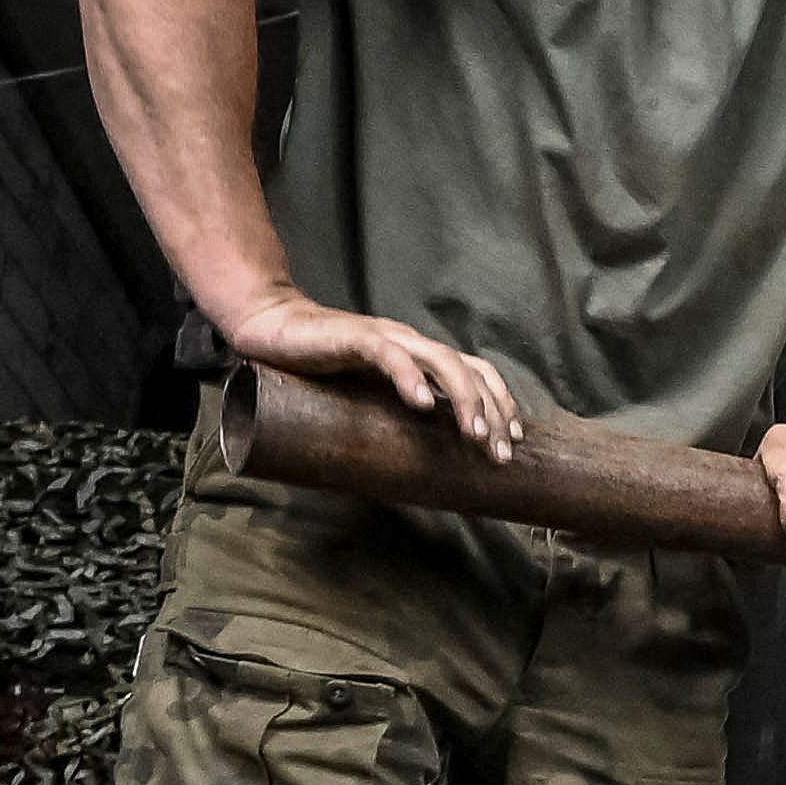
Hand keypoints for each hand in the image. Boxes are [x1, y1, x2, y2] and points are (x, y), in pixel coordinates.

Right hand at [222, 290, 522, 460]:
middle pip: (470, 371)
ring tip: (474, 434)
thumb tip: (421, 455)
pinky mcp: (355, 338)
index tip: (513, 440)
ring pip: (441, 362)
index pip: (477, 374)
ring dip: (464, 399)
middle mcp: (412, 343)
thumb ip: (395, 410)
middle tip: (500, 454)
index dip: (501, 405)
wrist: (273, 328)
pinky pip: (389, 355)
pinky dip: (410, 379)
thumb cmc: (321, 365)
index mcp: (421, 356)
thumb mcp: (369, 392)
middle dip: (492, 413)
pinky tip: (423, 406)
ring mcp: (386, 338)